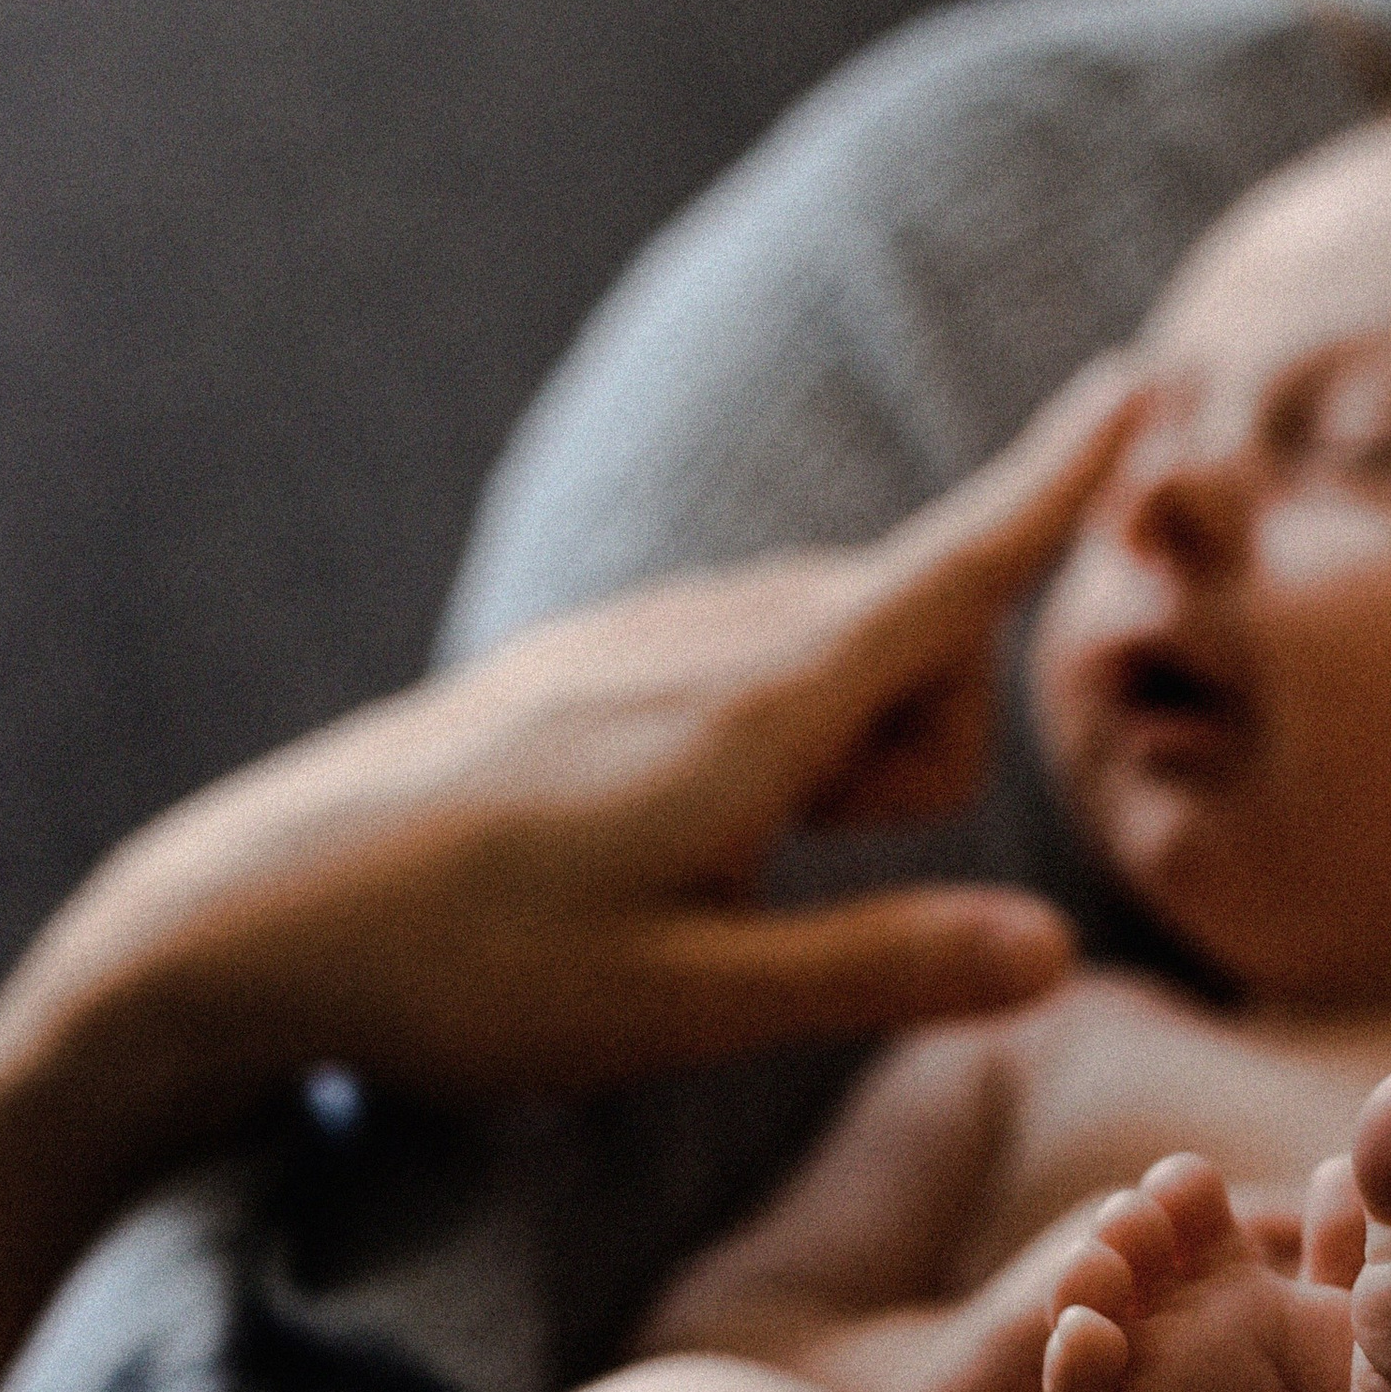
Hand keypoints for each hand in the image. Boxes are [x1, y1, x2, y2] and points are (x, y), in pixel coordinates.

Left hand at [0, 366, 1135, 1391]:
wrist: (243, 917)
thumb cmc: (464, 976)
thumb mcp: (686, 1009)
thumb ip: (878, 966)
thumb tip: (1058, 954)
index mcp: (752, 713)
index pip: (949, 580)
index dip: (1054, 489)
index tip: (1147, 382)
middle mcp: (702, 640)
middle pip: (917, 642)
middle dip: (925, 753)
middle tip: (789, 886)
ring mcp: (633, 639)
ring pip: (832, 650)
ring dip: (841, 756)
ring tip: (712, 879)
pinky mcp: (583, 663)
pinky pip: (746, 658)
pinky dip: (768, 737)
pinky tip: (660, 841)